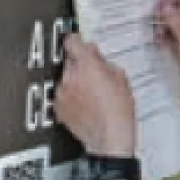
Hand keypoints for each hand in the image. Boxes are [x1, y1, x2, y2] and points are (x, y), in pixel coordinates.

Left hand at [57, 34, 136, 155]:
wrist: (110, 138)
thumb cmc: (119, 110)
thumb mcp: (121, 79)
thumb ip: (105, 63)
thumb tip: (96, 56)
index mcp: (87, 65)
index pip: (72, 42)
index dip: (77, 41)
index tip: (80, 42)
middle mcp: (70, 76)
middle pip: (70, 61)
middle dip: (81, 65)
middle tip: (95, 75)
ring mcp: (61, 93)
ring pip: (66, 78)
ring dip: (76, 81)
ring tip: (92, 94)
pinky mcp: (58, 107)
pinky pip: (63, 94)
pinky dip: (71, 96)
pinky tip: (85, 104)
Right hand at [155, 0, 179, 78]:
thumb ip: (176, 20)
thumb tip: (164, 7)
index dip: (174, 0)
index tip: (163, 10)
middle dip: (168, 11)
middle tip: (155, 14)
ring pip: (179, 12)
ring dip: (167, 21)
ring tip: (158, 33)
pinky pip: (178, 22)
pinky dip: (170, 28)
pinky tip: (161, 37)